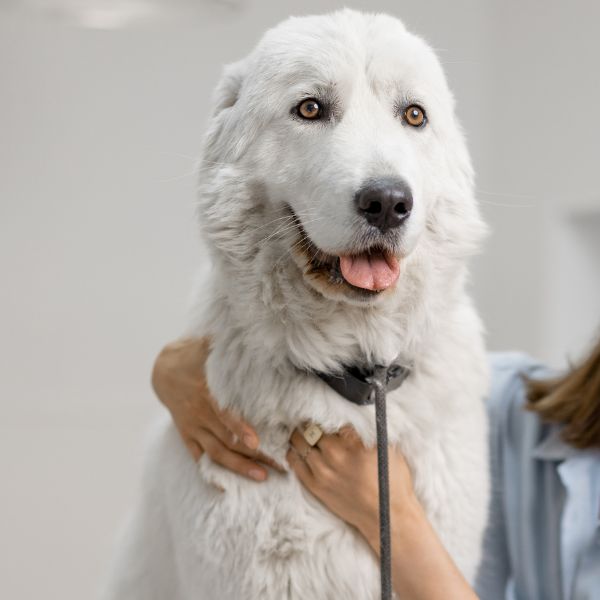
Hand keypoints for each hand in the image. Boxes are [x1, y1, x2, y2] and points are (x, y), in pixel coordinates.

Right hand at [152, 337, 280, 480]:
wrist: (163, 369)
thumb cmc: (194, 355)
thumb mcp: (207, 345)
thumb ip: (228, 344)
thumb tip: (256, 331)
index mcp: (206, 392)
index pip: (224, 414)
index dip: (239, 428)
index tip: (255, 442)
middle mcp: (199, 413)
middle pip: (227, 439)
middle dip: (252, 455)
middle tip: (277, 467)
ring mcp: (193, 426)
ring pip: (216, 452)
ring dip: (238, 467)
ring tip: (262, 477)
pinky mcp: (187, 434)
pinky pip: (198, 456)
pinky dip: (209, 471)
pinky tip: (224, 487)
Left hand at [287, 425, 417, 546]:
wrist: (387, 516)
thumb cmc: (393, 481)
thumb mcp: (387, 447)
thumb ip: (369, 429)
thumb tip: (358, 414)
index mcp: (353, 441)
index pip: (330, 417)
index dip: (327, 414)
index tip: (326, 414)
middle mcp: (335, 453)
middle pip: (312, 427)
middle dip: (312, 423)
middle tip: (313, 421)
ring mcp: (323, 470)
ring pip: (299, 442)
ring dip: (300, 434)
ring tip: (303, 432)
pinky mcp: (316, 486)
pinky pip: (294, 463)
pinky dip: (293, 452)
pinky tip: (297, 449)